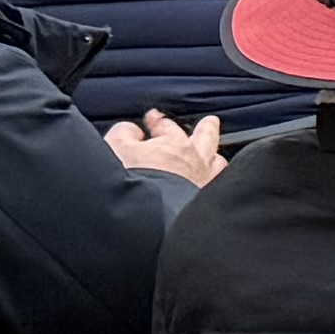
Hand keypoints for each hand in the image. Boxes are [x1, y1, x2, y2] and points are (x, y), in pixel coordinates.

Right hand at [104, 112, 223, 191]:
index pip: (167, 126)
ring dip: (214, 156)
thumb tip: (131, 130)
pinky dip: (215, 182)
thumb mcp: (117, 147)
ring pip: (217, 163)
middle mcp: (195, 160)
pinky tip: (210, 185)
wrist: (149, 215)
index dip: (158, 121)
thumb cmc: (133, 180)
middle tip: (209, 122)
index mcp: (174, 144)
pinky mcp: (205, 202)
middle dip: (206, 128)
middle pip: (206, 137)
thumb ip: (124, 133)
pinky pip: (218, 186)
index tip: (153, 118)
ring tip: (214, 155)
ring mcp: (204, 181)